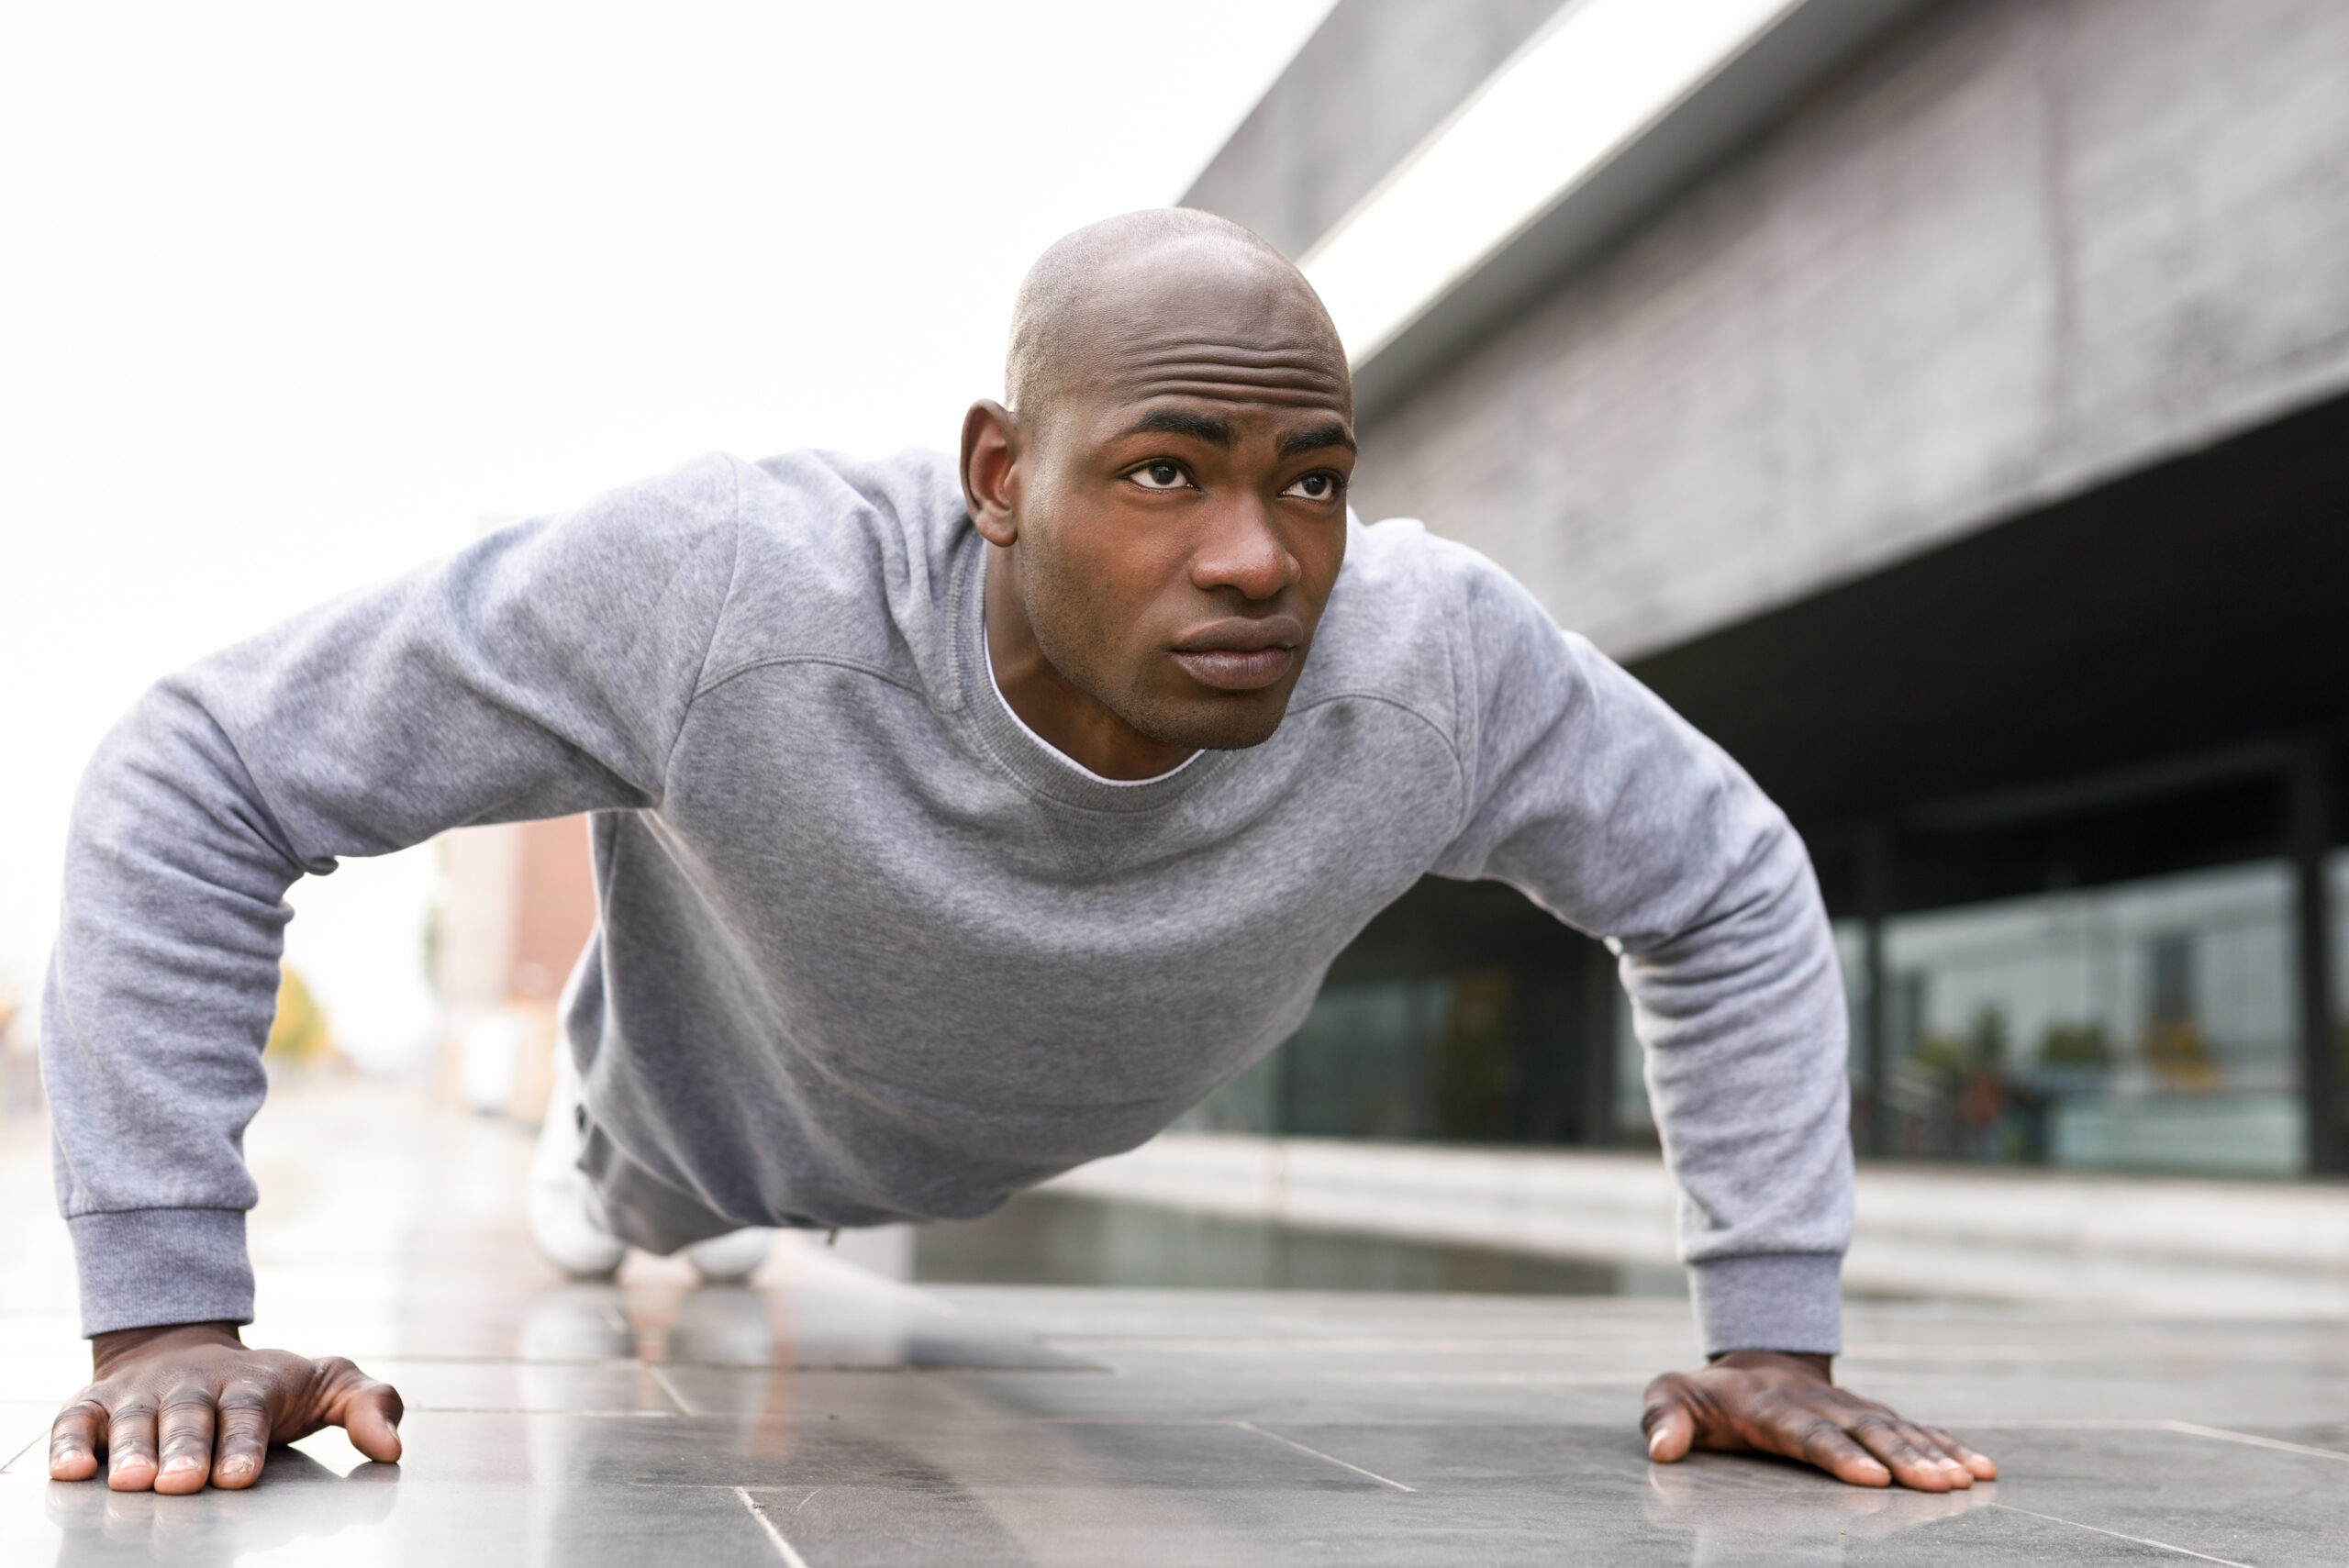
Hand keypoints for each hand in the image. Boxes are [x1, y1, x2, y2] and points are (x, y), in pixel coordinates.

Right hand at [48, 1321, 403, 1492]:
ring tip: (131, 1481)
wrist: (187, 1350)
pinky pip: (76, 1423)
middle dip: (187, 1449)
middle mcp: (192, 1387)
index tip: (239, 1477)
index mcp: (250, 1386)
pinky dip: (70, 1444)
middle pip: (189, 1419)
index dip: (243, 1443)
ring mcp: (141, 1395)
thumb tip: (394, 1447)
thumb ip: (368, 1406)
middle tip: (185, 1483)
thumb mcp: (327, 1385)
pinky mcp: (94, 1405)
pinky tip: (70, 1470)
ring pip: (133, 1422)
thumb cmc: (268, 1386)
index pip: (248, 1412)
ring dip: (131, 1451)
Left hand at [1642, 1350, 1995, 1490]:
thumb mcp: (1672, 1396)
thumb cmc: (1706, 1395)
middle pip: (1865, 1432)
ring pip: (1897, 1429)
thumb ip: (1664, 1417)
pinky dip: (1949, 1446)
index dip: (1838, 1454)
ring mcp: (1850, 1408)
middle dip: (1904, 1458)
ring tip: (1969, 1480)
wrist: (1751, 1361)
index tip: (1870, 1478)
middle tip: (1939, 1487)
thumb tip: (1661, 1448)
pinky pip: (1915, 1429)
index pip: (1807, 1432)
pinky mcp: (1872, 1415)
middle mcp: (1819, 1404)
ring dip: (1934, 1455)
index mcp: (1771, 1407)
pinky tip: (1983, 1469)